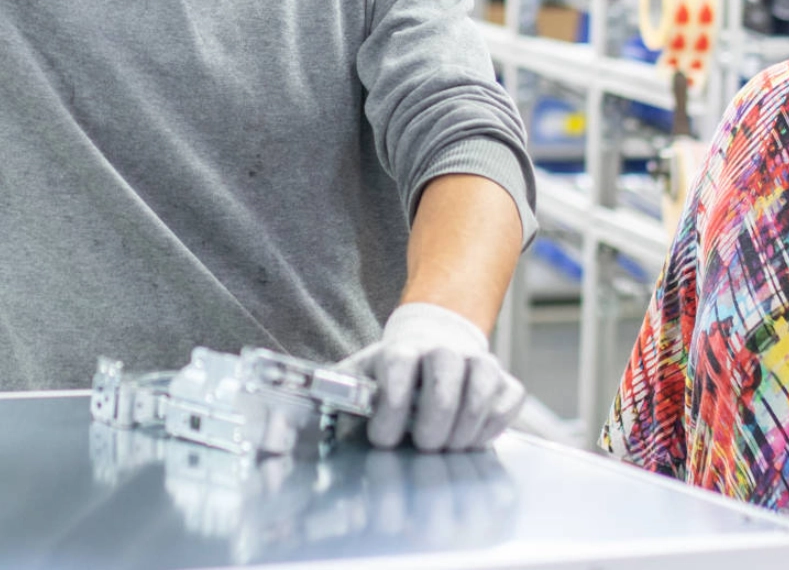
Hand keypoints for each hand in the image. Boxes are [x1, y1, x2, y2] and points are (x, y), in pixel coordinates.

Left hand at [343, 302, 524, 452]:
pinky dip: (494, 423)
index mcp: (401, 351)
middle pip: (445, 380)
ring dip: (463, 427)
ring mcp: (477, 361)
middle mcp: (442, 350)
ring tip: (446, 446)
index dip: (393, 404)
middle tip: (422, 445)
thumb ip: (326, 402)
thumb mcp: (355, 380)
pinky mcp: (503, 379)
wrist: (432, 342)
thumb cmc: (389, 375)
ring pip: (481, 386)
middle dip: (432, 424)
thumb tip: (280, 440)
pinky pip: (508, 398)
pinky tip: (474, 437)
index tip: (383, 437)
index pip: (400, 365)